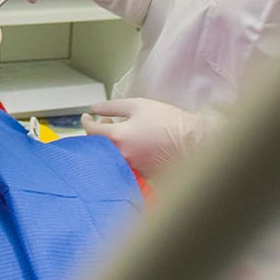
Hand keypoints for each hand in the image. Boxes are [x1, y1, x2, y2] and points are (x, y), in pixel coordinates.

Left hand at [81, 97, 202, 177]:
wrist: (194, 141)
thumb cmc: (168, 122)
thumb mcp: (138, 105)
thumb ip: (112, 106)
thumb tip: (95, 109)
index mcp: (118, 137)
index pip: (91, 131)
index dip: (85, 122)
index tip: (86, 117)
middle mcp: (121, 156)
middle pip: (97, 146)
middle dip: (97, 132)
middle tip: (106, 122)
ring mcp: (130, 167)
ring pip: (109, 155)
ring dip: (109, 143)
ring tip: (121, 131)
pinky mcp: (140, 174)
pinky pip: (122, 163)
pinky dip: (121, 153)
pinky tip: (131, 144)